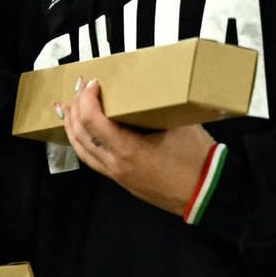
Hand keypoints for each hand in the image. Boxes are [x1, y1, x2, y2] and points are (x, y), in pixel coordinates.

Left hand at [59, 81, 218, 214]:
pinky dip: (82, 142)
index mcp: (128, 149)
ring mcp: (116, 174)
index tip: (92, 83)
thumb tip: (147, 88)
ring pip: (80, 149)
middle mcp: (116, 164)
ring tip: (69, 109)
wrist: (206, 192)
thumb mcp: (179, 125)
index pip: (92, 120)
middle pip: (79, 134)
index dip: (87, 99)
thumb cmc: (197, 160)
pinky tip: (83, 132)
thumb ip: (158, 108)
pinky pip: (91, 159)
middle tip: (77, 90)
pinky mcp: (120, 179)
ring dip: (71, 127)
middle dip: (74, 109)